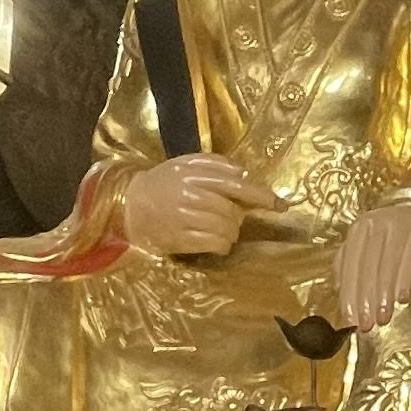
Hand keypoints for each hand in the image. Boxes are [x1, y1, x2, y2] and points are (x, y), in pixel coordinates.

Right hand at [122, 157, 263, 256]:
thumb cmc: (163, 183)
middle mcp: (190, 194)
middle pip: (233, 210)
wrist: (130, 205)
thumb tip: (246, 174)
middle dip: (238, 217)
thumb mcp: (185, 164)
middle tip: (229, 217)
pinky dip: (222, 245)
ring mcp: (184, 218)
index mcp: (193, 173)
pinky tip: (216, 242)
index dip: (261, 195)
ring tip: (220, 229)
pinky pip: (216, 244)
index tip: (280, 205)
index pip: (236, 184)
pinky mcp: (180, 239)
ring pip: (227, 229)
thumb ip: (215, 165)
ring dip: (231, 232)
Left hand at [336, 196, 410, 332]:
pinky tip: (402, 299)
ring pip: (387, 266)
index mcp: (358, 230)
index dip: (348, 294)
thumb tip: (339, 291)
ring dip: (384, 296)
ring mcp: (399, 227)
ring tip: (383, 318)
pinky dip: (404, 281)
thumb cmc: (391, 236)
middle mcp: (376, 225)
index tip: (350, 320)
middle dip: (365, 300)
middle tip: (366, 325)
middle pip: (367, 268)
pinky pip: (409, 260)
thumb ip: (351, 264)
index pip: (350, 265)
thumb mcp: (368, 244)